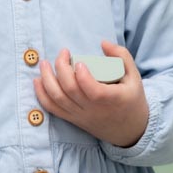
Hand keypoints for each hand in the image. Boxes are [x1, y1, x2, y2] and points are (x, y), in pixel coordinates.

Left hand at [33, 40, 148, 147]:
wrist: (129, 130)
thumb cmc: (132, 100)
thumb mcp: (134, 77)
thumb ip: (122, 56)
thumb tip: (103, 43)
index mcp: (111, 100)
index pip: (93, 91)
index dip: (82, 76)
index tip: (79, 61)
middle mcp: (93, 110)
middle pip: (70, 91)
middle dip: (61, 69)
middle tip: (63, 53)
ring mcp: (81, 116)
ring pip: (58, 100)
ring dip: (46, 80)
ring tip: (44, 64)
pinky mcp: (73, 120)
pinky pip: (53, 109)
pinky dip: (42, 95)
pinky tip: (37, 81)